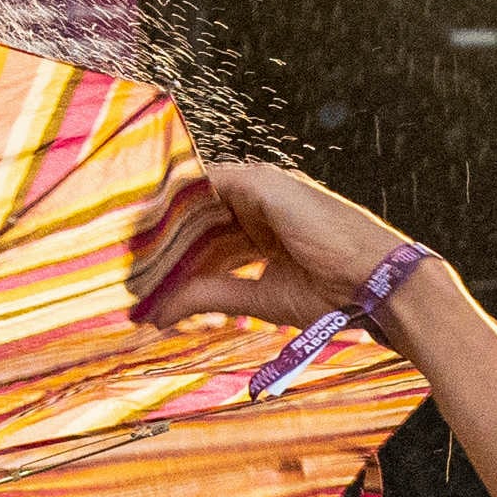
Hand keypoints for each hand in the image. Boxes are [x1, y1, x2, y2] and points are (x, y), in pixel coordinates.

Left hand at [144, 161, 429, 330]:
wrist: (377, 285)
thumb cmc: (335, 294)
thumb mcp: (260, 298)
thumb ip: (211, 296)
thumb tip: (160, 313)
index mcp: (265, 227)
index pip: (205, 233)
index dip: (172, 251)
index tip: (138, 273)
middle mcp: (260, 202)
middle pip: (194, 214)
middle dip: (159, 238)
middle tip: (119, 262)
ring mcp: (262, 188)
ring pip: (194, 197)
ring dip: (160, 221)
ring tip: (124, 247)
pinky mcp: (262, 182)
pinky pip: (205, 184)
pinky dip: (176, 202)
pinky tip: (147, 224)